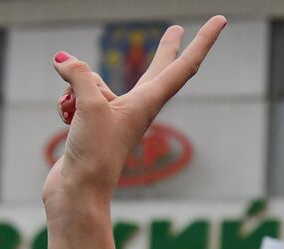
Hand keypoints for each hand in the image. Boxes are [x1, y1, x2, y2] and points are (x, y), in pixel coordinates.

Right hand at [45, 19, 226, 209]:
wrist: (78, 192)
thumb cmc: (94, 154)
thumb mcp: (88, 105)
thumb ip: (80, 75)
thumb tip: (63, 60)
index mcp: (148, 103)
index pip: (182, 66)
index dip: (202, 41)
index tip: (220, 19)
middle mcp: (137, 109)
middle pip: (155, 71)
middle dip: (165, 49)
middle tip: (177, 29)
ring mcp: (116, 118)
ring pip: (96, 83)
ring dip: (77, 86)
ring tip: (71, 111)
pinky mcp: (94, 126)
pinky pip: (79, 98)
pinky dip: (67, 102)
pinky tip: (63, 118)